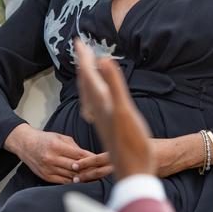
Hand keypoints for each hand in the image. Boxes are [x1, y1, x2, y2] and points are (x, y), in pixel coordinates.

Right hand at [4, 123, 94, 184]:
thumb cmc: (45, 139)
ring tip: (93, 177)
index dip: (91, 159)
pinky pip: (63, 181)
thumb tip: (90, 156)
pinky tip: (80, 180)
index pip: (79, 155)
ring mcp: (48, 169)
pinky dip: (73, 181)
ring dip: (83, 177)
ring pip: (70, 176)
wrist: (25, 144)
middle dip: (89, 169)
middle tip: (100, 171)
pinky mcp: (46, 176)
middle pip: (76, 167)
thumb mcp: (60, 137)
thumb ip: (75, 147)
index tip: (101, 161)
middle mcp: (51, 158)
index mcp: (56, 146)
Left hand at [75, 39, 154, 180]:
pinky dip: (94, 95)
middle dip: (83, 64)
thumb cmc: (132, 144)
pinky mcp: (107, 127)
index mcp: (101, 103)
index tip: (78, 40)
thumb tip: (102, 59)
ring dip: (87, 78)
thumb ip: (114, 85)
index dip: (84, 57)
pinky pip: (95, 105)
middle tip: (80, 47)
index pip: (88, 75)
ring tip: (86, 68)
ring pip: (89, 95)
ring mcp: (102, 119)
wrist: (134, 172)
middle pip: (86, 83)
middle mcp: (98, 110)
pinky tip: (97, 99)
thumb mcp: (124, 111)